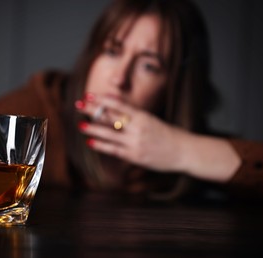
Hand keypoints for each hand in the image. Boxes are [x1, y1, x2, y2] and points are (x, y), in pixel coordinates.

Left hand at [75, 93, 240, 182]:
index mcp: (143, 116)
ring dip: (94, 129)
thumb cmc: (168, 134)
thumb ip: (134, 115)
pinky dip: (101, 145)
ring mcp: (136, 142)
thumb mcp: (152, 120)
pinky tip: (90, 142)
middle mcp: (138, 128)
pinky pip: (114, 150)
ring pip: (110, 134)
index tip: (89, 95)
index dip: (102, 99)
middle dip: (93, 110)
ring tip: (80, 125)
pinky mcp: (135, 156)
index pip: (118, 105)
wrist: (184, 151)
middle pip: (111, 117)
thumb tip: (115, 105)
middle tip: (78, 105)